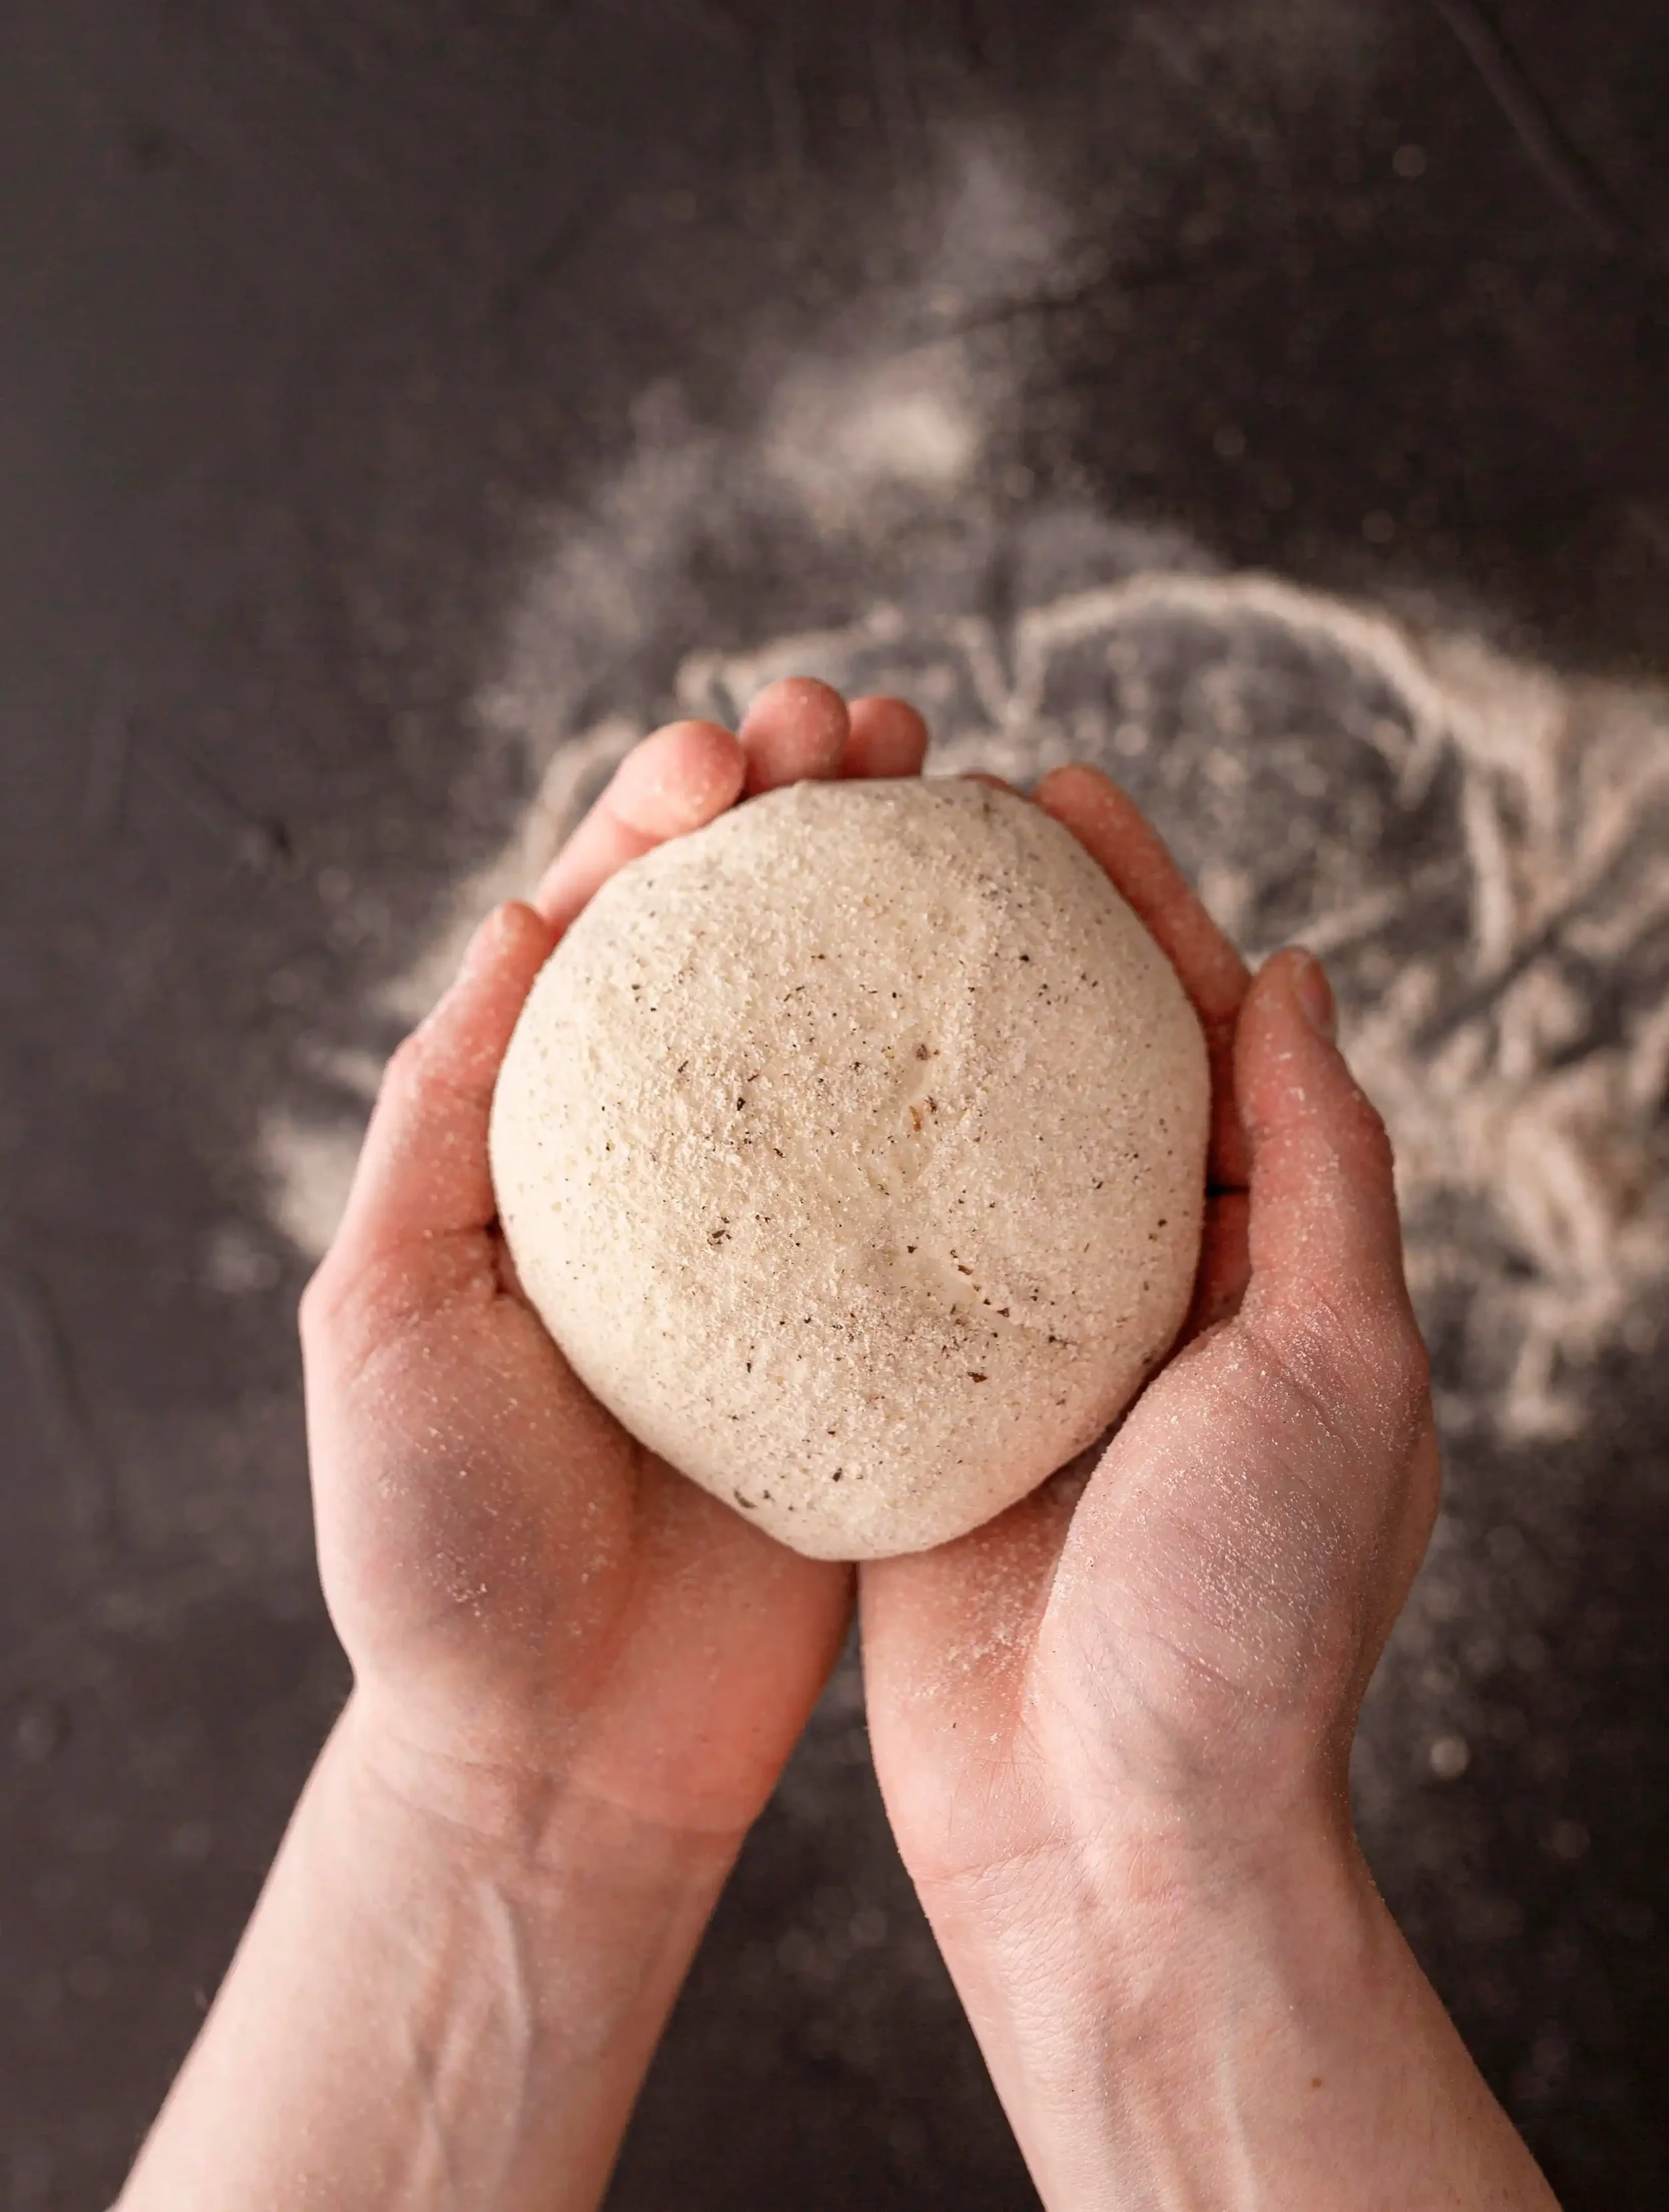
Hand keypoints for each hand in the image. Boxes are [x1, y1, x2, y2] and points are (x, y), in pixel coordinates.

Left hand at [303, 679, 929, 1846]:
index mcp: (545, 1142)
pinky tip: (1047, 997)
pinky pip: (946, 1180)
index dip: (665, 812)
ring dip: (906, 902)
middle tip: (873, 725)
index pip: (606, 928)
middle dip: (805, 809)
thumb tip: (518, 914)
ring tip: (966, 795)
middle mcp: (677, 1167)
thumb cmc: (442, 1544)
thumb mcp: (382, 1307)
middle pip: (748, 943)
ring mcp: (792, 1241)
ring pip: (857, 1033)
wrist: (565, 1749)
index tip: (738, 753)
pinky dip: (992, 1078)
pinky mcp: (885, 1328)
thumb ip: (443, 1110)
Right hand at [860, 767, 1553, 2209]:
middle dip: (997, 927)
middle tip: (907, 808)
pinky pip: (866, 1256)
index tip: (1050, 791)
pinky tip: (753, 1073)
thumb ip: (1320, 1164)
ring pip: (954, 1142)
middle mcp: (1141, 1288)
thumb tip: (1293, 975)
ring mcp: (1015, 1347)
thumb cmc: (1242, 1623)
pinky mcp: (908, 1413)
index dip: (1133, 899)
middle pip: (1065, 1060)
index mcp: (1261, 1262)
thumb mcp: (1333, 1367)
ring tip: (817, 896)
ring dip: (894, 1023)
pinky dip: (822, 1160)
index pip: (1199, 1030)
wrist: (1107, 1844)